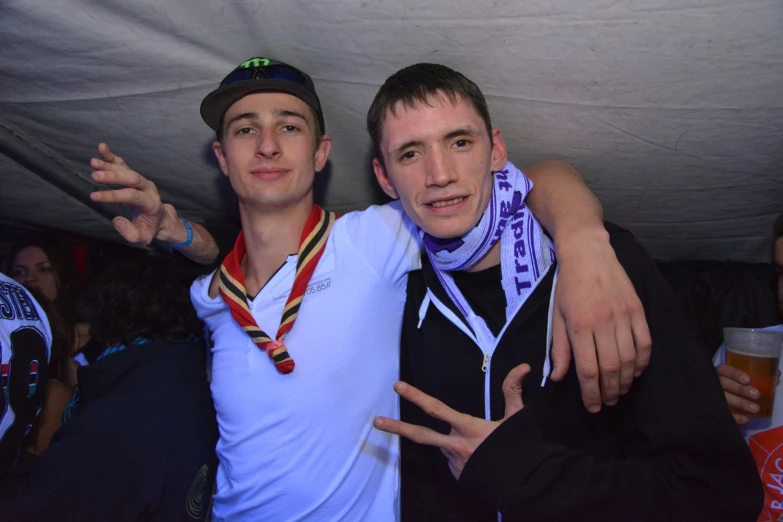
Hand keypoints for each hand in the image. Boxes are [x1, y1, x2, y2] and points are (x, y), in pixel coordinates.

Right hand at [89, 143, 178, 245]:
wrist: (158, 218)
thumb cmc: (148, 228)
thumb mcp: (142, 238)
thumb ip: (130, 233)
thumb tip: (116, 220)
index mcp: (152, 203)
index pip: (133, 196)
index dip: (113, 196)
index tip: (94, 197)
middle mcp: (149, 188)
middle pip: (132, 179)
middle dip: (113, 177)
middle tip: (94, 177)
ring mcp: (142, 180)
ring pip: (127, 170)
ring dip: (110, 166)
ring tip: (93, 162)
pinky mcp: (134, 176)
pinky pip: (123, 164)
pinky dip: (112, 156)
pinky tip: (101, 147)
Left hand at [374, 364, 530, 478]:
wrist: (525, 484)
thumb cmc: (520, 448)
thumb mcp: (517, 417)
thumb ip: (513, 390)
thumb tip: (523, 366)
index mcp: (468, 428)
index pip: (436, 409)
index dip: (416, 396)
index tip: (398, 387)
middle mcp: (456, 446)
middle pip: (420, 435)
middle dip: (396, 428)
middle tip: (377, 422)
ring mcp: (455, 463)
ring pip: (443, 446)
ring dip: (450, 441)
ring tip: (475, 444)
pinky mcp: (458, 476)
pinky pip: (453, 460)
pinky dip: (459, 454)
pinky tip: (477, 456)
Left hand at [551, 229, 651, 412]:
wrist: (588, 253)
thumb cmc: (568, 286)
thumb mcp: (557, 316)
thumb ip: (559, 348)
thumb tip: (559, 378)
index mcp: (579, 326)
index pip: (588, 370)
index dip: (591, 394)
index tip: (592, 407)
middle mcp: (603, 323)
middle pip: (611, 369)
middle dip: (609, 392)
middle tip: (607, 403)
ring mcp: (623, 315)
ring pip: (629, 359)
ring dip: (626, 381)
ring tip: (619, 391)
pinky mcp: (637, 309)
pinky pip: (645, 342)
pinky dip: (643, 362)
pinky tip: (636, 372)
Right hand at [716, 364, 761, 424]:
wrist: (716, 399)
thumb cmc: (733, 385)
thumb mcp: (740, 378)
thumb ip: (755, 376)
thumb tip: (777, 373)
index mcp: (719, 373)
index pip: (725, 370)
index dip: (735, 374)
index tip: (748, 379)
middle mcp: (714, 383)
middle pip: (724, 383)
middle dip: (740, 389)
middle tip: (756, 394)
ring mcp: (712, 397)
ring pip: (724, 398)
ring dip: (740, 403)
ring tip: (755, 408)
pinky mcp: (713, 409)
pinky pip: (723, 413)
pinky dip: (734, 417)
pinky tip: (745, 419)